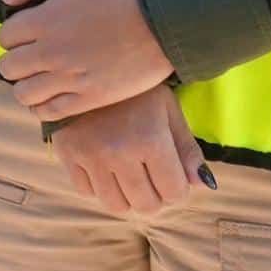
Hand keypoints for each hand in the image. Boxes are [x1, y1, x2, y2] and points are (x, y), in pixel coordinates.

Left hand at [0, 0, 171, 122]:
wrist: (168, 18)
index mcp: (45, 21)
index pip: (4, 37)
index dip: (14, 32)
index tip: (30, 29)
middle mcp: (52, 53)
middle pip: (8, 67)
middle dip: (16, 58)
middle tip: (33, 52)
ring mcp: (71, 79)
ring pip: (23, 93)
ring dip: (26, 84)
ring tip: (40, 75)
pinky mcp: (91, 99)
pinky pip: (50, 112)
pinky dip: (42, 106)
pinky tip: (51, 94)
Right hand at [53, 84, 211, 216]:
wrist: (84, 65)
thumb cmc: (136, 90)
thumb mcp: (168, 110)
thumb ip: (187, 149)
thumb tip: (203, 184)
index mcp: (150, 140)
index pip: (175, 193)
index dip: (179, 189)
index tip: (173, 175)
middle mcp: (119, 152)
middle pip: (146, 205)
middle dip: (156, 197)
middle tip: (153, 178)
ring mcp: (90, 156)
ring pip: (116, 205)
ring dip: (128, 197)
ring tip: (131, 177)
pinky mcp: (67, 154)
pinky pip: (86, 191)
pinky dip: (99, 186)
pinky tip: (105, 167)